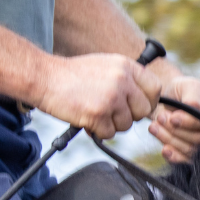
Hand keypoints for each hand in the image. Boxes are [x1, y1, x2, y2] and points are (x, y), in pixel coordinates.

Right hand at [34, 53, 161, 138]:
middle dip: (129, 116)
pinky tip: (86, 118)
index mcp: (126, 66)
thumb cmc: (74, 75)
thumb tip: (149, 102)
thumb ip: (128, 80)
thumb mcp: (106, 66)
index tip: (137, 105)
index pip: (155, 89)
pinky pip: (109, 133)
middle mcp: (122, 80)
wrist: (43, 77)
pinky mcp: (98, 114)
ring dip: (111, 124)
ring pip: (126, 125)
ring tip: (94, 110)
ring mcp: (111, 97)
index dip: (149, 101)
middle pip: (143, 111)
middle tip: (111, 111)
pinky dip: (98, 131)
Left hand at [148, 76, 199, 163]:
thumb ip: (192, 96)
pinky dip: (174, 156)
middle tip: (160, 118)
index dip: (191, 123)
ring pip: (191, 150)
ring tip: (154, 127)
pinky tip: (164, 150)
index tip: (173, 117)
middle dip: (177, 130)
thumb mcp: (189, 85)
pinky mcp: (195, 155)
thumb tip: (194, 108)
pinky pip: (186, 161)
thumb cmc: (184, 91)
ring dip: (170, 140)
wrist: (173, 101)